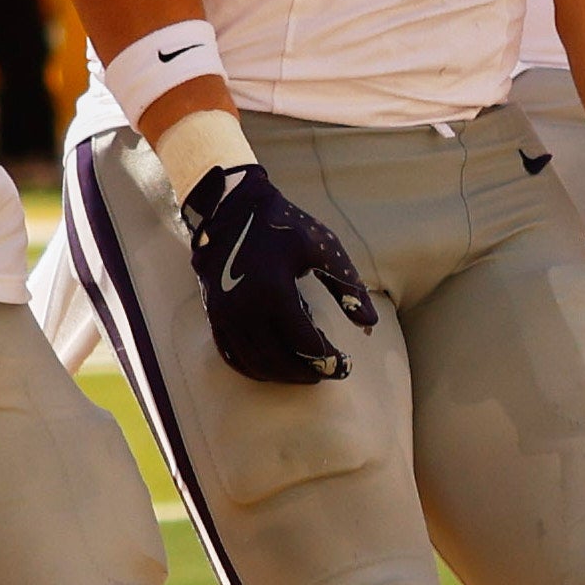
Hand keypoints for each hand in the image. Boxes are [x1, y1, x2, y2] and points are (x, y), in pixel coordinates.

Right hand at [180, 159, 376, 383]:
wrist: (231, 208)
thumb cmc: (283, 225)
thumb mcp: (323, 248)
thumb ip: (347, 286)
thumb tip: (370, 324)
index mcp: (274, 291)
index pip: (306, 343)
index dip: (330, 360)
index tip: (347, 365)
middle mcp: (245, 308)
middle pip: (280, 360)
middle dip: (307, 373)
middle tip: (328, 373)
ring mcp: (225, 315)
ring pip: (256, 364)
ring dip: (283, 375)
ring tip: (306, 372)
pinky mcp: (214, 316)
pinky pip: (232, 356)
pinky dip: (255, 369)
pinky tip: (275, 368)